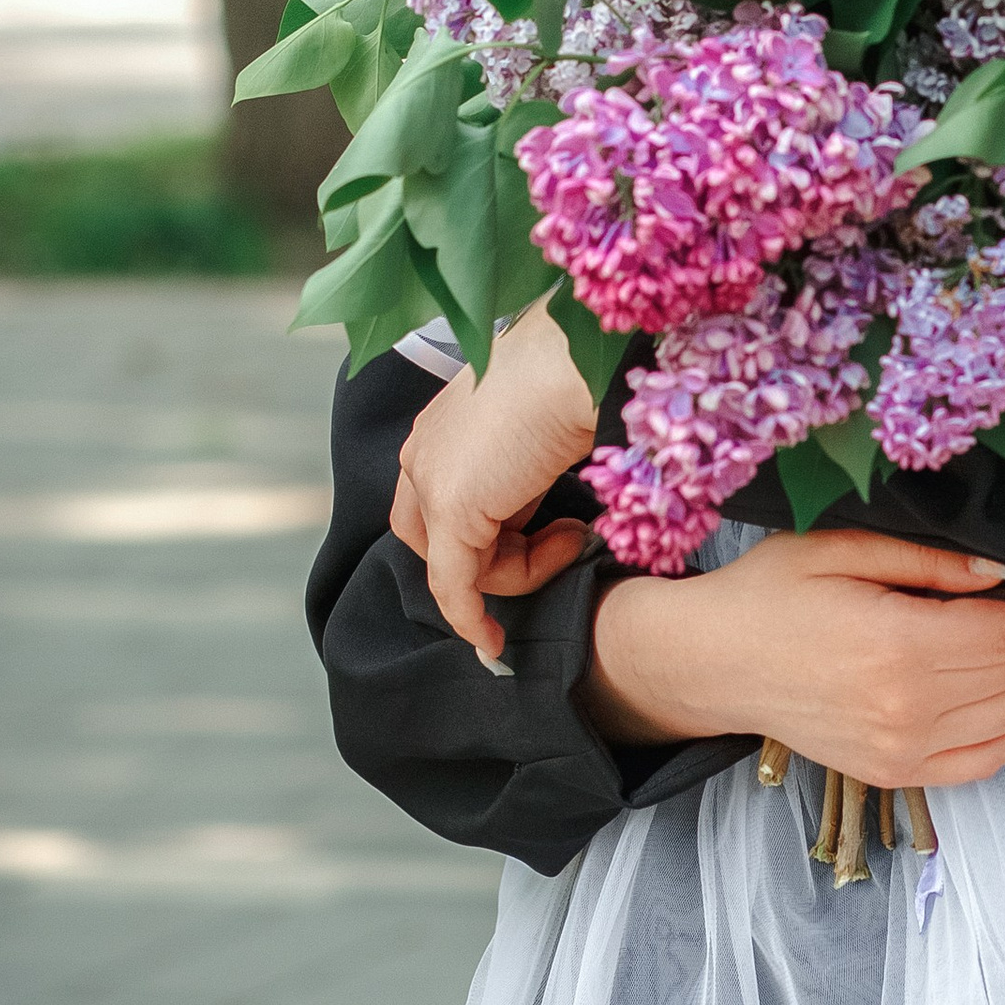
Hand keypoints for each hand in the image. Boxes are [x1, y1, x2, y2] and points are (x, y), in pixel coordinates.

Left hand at [392, 302, 598, 661]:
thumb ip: (524, 467)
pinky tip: (492, 643)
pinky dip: (470, 620)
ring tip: (577, 536)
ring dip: (521, 570)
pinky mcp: (451, 512)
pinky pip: (453, 587)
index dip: (480, 539)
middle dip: (494, 558)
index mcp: (441, 426)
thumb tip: (544, 495)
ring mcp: (430, 480)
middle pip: (435, 539)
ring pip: (455, 564)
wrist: (580, 361)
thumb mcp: (542, 426)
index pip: (440, 502)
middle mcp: (423, 451)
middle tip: (562, 540)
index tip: (532, 551)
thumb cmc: (577, 378)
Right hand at [590, 530, 1004, 789]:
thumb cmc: (771, 592)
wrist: (710, 661)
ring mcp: (901, 751)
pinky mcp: (894, 774)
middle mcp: (907, 709)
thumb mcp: (844, 547)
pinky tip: (990, 688)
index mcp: (898, 645)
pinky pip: (986, 759)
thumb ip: (934, 561)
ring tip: (1001, 640)